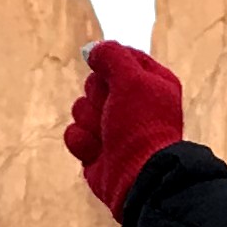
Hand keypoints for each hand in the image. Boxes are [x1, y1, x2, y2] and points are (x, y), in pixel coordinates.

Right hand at [62, 40, 186, 213]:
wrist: (136, 177)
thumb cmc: (140, 125)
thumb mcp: (131, 80)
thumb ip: (112, 56)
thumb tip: (93, 50)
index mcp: (151, 83)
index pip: (122, 58)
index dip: (111, 65)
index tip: (110, 75)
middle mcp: (132, 103)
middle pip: (95, 83)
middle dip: (97, 98)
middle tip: (111, 111)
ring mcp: (112, 127)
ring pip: (80, 108)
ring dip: (89, 122)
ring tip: (106, 136)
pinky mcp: (95, 148)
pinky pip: (75, 134)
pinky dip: (83, 142)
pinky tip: (96, 151)